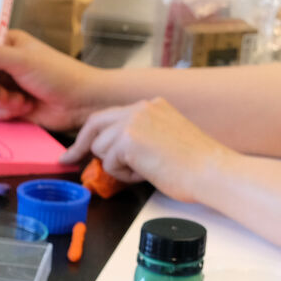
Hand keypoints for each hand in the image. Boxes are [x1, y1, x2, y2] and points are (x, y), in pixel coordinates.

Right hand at [0, 28, 100, 130]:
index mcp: (5, 43)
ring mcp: (5, 84)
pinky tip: (23, 108)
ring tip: (19, 101)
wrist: (80, 102)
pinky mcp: (9, 104)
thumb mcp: (21, 60)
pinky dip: (4, 112)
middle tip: (0, 90)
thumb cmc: (59, 75)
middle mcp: (2, 63)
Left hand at [58, 98, 236, 205]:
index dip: (90, 134)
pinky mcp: (128, 140)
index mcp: (151, 105)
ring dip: (117, 166)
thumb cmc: (193, 164)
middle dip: (80, 146)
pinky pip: (108, 164)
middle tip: (68, 161)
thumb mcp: (163, 138)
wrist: (212, 172)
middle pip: (94, 125)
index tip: (75, 149)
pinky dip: (123, 175)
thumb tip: (107, 150)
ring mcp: (133, 122)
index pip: (108, 116)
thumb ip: (136, 137)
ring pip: (100, 148)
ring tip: (146, 169)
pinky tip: (147, 173)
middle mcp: (140, 108)